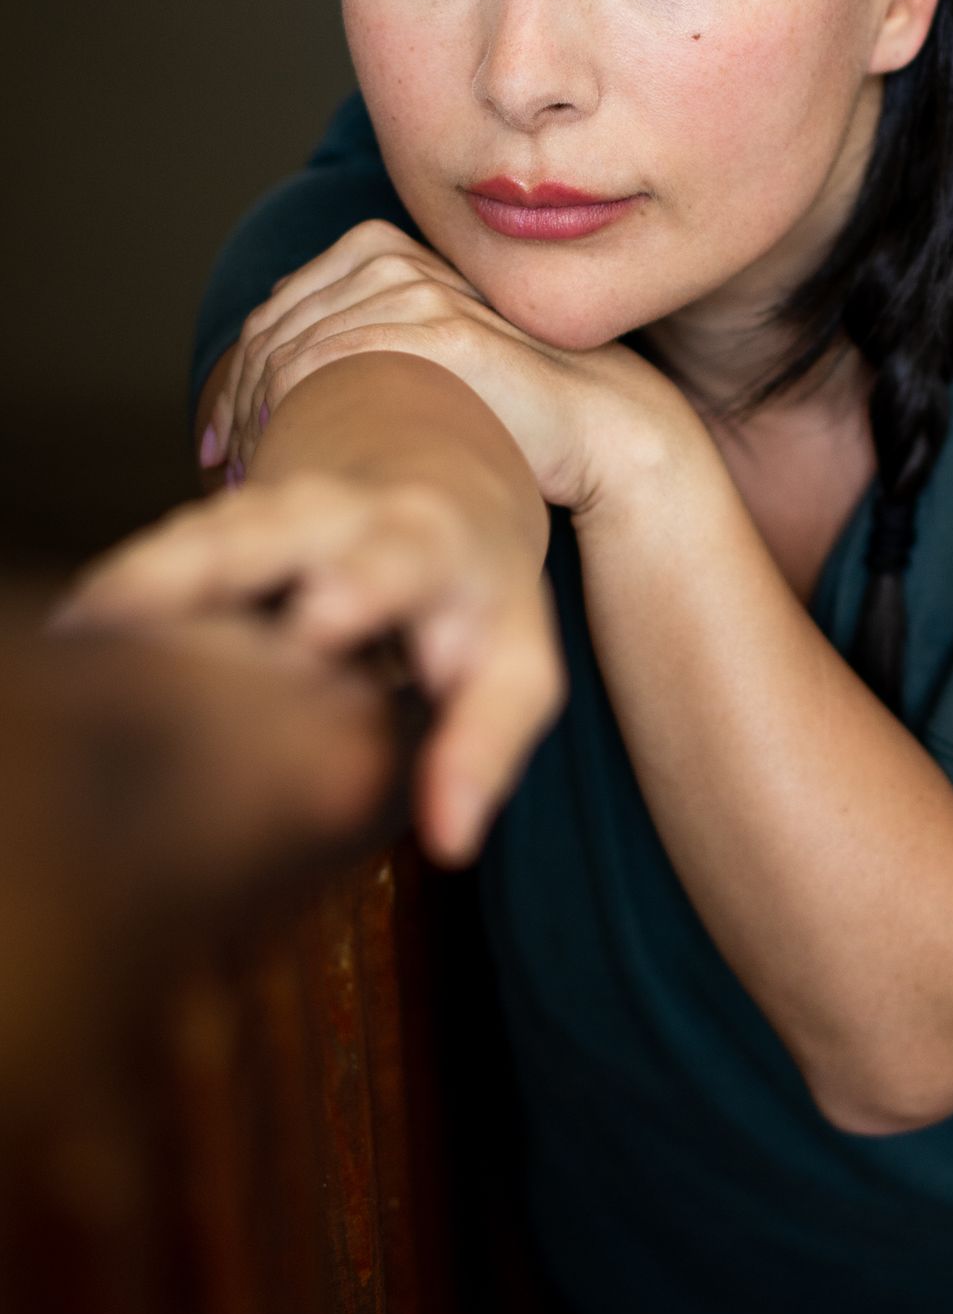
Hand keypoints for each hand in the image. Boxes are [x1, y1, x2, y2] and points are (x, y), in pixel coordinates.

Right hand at [47, 472, 566, 865]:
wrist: (434, 472)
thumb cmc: (477, 599)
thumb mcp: (514, 665)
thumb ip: (485, 744)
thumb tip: (452, 841)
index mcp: (433, 547)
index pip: (406, 568)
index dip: (368, 595)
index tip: (327, 623)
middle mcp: (356, 516)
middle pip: (302, 535)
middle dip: (271, 567)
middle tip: (271, 618)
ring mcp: (282, 512)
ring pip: (217, 539)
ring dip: (163, 579)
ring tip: (99, 629)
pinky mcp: (223, 524)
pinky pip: (168, 553)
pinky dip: (124, 589)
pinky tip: (78, 629)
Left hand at [205, 219, 680, 514]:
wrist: (590, 421)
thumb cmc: (501, 406)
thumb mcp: (420, 362)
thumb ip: (362, 344)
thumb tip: (282, 374)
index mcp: (383, 253)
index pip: (278, 311)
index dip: (239, 379)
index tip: (220, 440)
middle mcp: (392, 262)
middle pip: (273, 329)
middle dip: (239, 403)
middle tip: (224, 466)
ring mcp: (414, 292)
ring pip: (291, 348)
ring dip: (256, 417)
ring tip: (251, 474)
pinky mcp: (435, 331)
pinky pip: (327, 365)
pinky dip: (289, 414)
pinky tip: (286, 458)